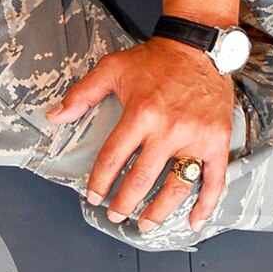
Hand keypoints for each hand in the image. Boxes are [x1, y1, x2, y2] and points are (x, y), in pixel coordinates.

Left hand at [47, 36, 232, 231]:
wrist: (198, 46)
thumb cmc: (156, 59)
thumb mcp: (112, 68)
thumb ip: (82, 94)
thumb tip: (55, 116)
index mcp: (140, 114)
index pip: (114, 158)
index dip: (100, 182)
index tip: (94, 195)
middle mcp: (168, 130)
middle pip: (142, 179)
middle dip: (125, 203)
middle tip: (116, 214)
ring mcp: (195, 137)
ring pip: (176, 186)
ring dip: (158, 211)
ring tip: (145, 224)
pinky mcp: (217, 141)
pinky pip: (214, 179)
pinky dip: (206, 204)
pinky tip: (194, 221)